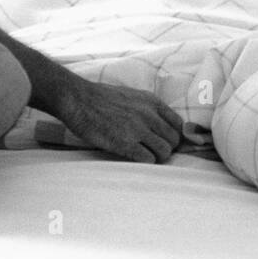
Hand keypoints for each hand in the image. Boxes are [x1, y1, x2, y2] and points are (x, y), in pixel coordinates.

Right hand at [52, 77, 182, 162]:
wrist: (78, 99)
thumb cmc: (101, 98)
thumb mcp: (132, 96)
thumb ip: (148, 109)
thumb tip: (159, 125)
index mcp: (152, 102)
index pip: (179, 124)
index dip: (173, 136)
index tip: (164, 141)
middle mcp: (149, 115)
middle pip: (174, 140)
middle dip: (166, 148)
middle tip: (154, 151)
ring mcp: (138, 129)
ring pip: (164, 151)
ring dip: (157, 157)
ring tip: (144, 156)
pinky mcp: (125, 143)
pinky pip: (148, 159)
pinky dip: (145, 162)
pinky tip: (134, 158)